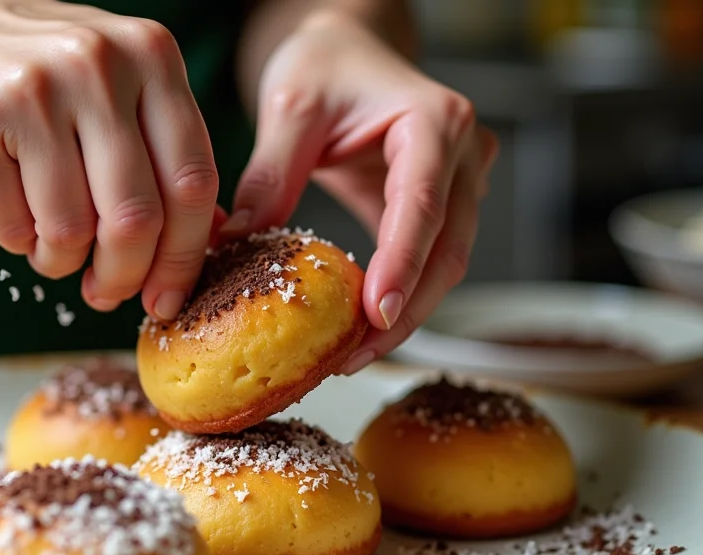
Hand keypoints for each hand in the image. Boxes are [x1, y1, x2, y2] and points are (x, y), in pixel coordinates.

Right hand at [0, 0, 219, 317]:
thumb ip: (169, 154)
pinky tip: (13, 210)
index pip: (192, 183)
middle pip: (135, 219)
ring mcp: (31, 92)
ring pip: (70, 233)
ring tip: (50, 239)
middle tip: (105, 292)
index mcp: (152, 56)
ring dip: (61, 261)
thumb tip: (215, 240)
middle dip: (123, 276)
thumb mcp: (123, 90)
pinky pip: (13, 230)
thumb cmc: (51, 80)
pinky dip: (18, 243)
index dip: (184, 257)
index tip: (167, 298)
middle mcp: (97, 66)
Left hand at [219, 11, 498, 372]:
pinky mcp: (446, 206)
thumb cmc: (325, 64)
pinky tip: (361, 330)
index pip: (421, 203)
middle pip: (448, 249)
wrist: (350, 50)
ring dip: (405, 314)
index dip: (402, 264)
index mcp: (434, 120)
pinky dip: (400, 296)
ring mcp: (462, 182)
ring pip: (447, 265)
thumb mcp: (290, 107)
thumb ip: (271, 174)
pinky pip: (430, 261)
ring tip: (352, 355)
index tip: (376, 314)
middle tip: (354, 357)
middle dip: (405, 310)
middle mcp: (463, 153)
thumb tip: (239, 243)